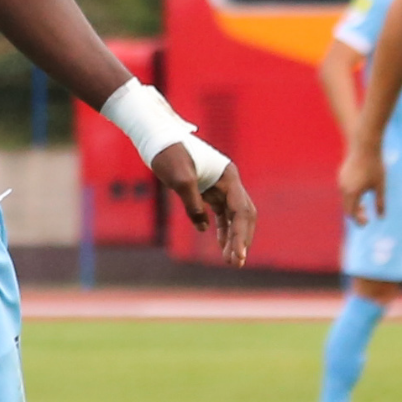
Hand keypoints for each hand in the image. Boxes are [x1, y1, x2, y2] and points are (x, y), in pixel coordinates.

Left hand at [157, 144, 255, 265]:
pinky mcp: (210, 191)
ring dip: (233, 237)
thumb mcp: (179, 180)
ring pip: (234, 216)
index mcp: (228, 176)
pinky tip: (221, 245)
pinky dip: (223, 229)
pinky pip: (222, 213)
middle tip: (235, 263)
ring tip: (230, 260)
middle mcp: (229, 181)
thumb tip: (203, 227)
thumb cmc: (168, 154)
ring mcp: (221, 186)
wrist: (158, 138)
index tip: (237, 255)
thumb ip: (193, 203)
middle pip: (244, 215)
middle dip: (241, 239)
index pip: (241, 210)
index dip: (240, 235)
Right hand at [338, 142, 385, 224]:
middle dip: (355, 214)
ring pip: (345, 199)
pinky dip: (351, 196)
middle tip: (366, 216)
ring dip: (353, 205)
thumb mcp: (380, 185)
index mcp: (353, 193)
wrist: (364, 146)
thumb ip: (380, 202)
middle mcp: (343, 189)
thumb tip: (381, 218)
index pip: (352, 214)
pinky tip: (361, 191)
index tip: (367, 223)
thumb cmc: (374, 165)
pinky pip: (344, 191)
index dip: (358, 220)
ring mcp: (341, 181)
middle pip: (346, 208)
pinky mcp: (341, 175)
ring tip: (364, 205)